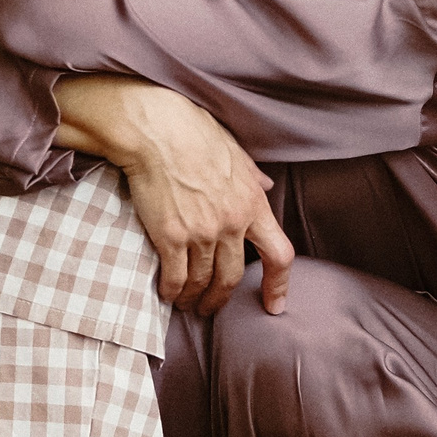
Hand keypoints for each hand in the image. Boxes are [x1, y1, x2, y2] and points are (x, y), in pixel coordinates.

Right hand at [52, 76, 293, 316]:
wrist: (156, 130)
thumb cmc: (194, 134)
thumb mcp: (235, 153)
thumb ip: (252, 177)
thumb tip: (266, 186)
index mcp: (253, 204)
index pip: (280, 254)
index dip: (279, 285)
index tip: (274, 305)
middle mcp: (232, 223)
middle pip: (233, 277)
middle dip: (221, 299)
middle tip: (210, 307)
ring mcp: (201, 233)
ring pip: (203, 281)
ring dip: (194, 298)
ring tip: (186, 304)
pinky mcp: (170, 237)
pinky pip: (175, 277)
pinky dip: (172, 290)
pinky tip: (167, 293)